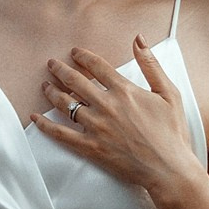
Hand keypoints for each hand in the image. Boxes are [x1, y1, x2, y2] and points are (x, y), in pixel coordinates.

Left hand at [35, 38, 202, 204]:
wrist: (169, 169)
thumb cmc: (172, 133)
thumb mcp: (169, 94)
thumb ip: (151, 65)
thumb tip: (139, 39)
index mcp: (124, 91)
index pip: (96, 67)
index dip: (82, 57)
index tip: (74, 53)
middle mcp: (106, 105)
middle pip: (75, 81)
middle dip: (60, 70)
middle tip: (51, 64)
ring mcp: (96, 127)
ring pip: (65, 104)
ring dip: (51, 92)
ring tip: (44, 86)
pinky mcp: (90, 147)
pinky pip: (61, 134)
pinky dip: (45, 125)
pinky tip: (35, 117)